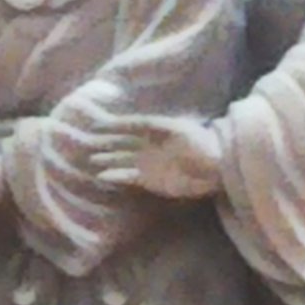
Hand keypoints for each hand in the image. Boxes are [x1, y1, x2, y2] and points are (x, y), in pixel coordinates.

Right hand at [87, 115, 223, 199]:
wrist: (216, 169)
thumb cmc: (202, 145)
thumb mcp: (183, 132)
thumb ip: (159, 129)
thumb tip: (146, 126)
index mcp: (156, 129)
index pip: (130, 125)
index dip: (115, 124)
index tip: (98, 124)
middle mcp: (148, 145)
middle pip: (123, 142)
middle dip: (106, 141)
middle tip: (87, 141)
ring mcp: (148, 163)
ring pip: (122, 159)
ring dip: (108, 158)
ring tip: (91, 158)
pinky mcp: (150, 180)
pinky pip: (128, 176)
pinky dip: (116, 175)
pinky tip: (103, 175)